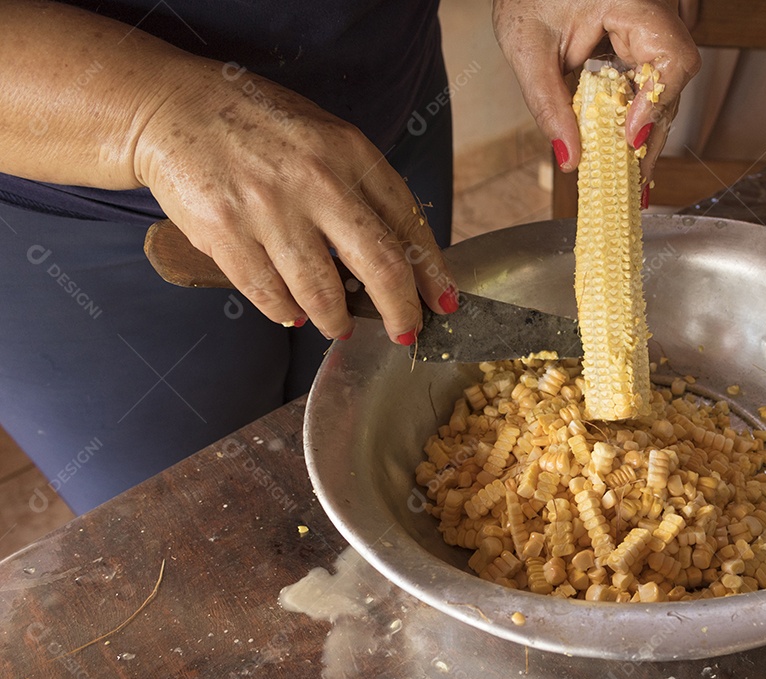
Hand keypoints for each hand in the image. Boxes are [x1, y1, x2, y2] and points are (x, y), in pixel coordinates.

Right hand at [133, 61, 455, 341]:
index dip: (431, 272)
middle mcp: (316, 180)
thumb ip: (362, 187)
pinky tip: (293, 313)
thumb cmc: (259, 126)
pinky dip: (287, 313)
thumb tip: (400, 254)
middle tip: (404, 332)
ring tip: (338, 326)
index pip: (409, 223)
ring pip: (323, 293)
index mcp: (350, 152)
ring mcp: (269, 209)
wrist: (172, 108)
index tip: (442, 303)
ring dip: (336, 320)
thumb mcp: (325, 137)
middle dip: (400, 312)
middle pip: (381, 267)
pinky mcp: (225, 234)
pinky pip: (269, 295)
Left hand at [493, 0, 700, 182]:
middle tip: (634, 179)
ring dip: (645, 127)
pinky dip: (636, 112)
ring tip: (631, 174)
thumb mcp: (528, 48)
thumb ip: (547, 104)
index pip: (671, 57)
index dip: (656, 103)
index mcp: (633, 2)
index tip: (630, 137)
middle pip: (671, 81)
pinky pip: (648, 81)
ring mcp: (650, 26)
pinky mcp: (640, 40)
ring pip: (664, 86)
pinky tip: (626, 144)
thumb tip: (570, 157)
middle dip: (651, 132)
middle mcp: (652, 13)